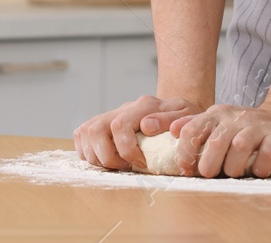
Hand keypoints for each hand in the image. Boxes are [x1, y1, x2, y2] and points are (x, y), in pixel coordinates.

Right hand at [74, 94, 205, 171]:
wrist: (179, 113)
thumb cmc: (185, 120)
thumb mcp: (189, 117)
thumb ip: (171, 120)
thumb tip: (146, 126)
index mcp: (144, 105)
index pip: (120, 125)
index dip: (126, 150)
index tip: (142, 164)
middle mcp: (123, 107)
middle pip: (95, 129)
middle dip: (107, 156)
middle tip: (125, 166)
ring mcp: (111, 114)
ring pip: (85, 132)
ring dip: (97, 157)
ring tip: (118, 164)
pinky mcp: (102, 123)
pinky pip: (81, 135)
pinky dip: (88, 152)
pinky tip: (106, 159)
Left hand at [170, 102, 270, 178]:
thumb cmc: (245, 128)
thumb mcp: (219, 122)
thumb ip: (195, 126)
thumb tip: (172, 130)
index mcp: (217, 114)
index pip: (192, 130)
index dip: (186, 153)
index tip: (187, 169)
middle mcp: (235, 118)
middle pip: (215, 143)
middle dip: (209, 166)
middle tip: (212, 175)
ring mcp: (257, 126)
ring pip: (239, 148)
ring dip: (234, 168)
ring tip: (235, 173)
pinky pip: (265, 156)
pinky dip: (259, 168)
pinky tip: (258, 171)